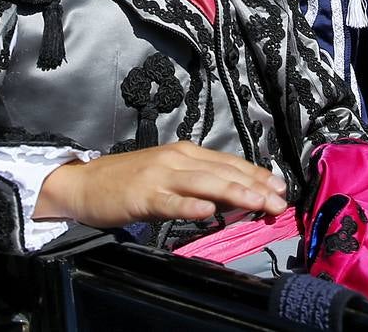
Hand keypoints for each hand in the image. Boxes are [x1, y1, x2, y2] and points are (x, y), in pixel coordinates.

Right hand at [34, 141, 286, 227]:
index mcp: (185, 153)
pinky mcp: (143, 196)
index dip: (256, 175)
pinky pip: (170, 203)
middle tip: (280, 201)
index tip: (281, 187)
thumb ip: (199, 181)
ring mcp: (160, 177)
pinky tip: (208, 213)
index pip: (228, 163)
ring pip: (203, 184)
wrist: (87, 183)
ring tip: (258, 203)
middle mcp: (177, 160)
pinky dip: (190, 207)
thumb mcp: (169, 173)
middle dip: (255, 187)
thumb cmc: (130, 180)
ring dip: (233, 193)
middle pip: (222, 172)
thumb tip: (235, 195)